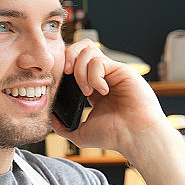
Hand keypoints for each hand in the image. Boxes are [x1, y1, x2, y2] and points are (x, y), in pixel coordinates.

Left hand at [52, 39, 170, 158]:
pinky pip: (99, 61)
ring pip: (88, 51)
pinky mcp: (121, 69)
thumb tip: (50, 118)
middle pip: (81, 48)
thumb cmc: (113, 136)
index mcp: (92, 87)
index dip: (64, 66)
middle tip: (67, 74)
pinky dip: (94, 76)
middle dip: (68, 56)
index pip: (74, 64)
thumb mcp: (80, 134)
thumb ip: (63, 127)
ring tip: (87, 91)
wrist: (134, 136)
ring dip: (81, 70)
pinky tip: (102, 91)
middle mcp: (102, 76)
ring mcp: (112, 72)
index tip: (59, 81)